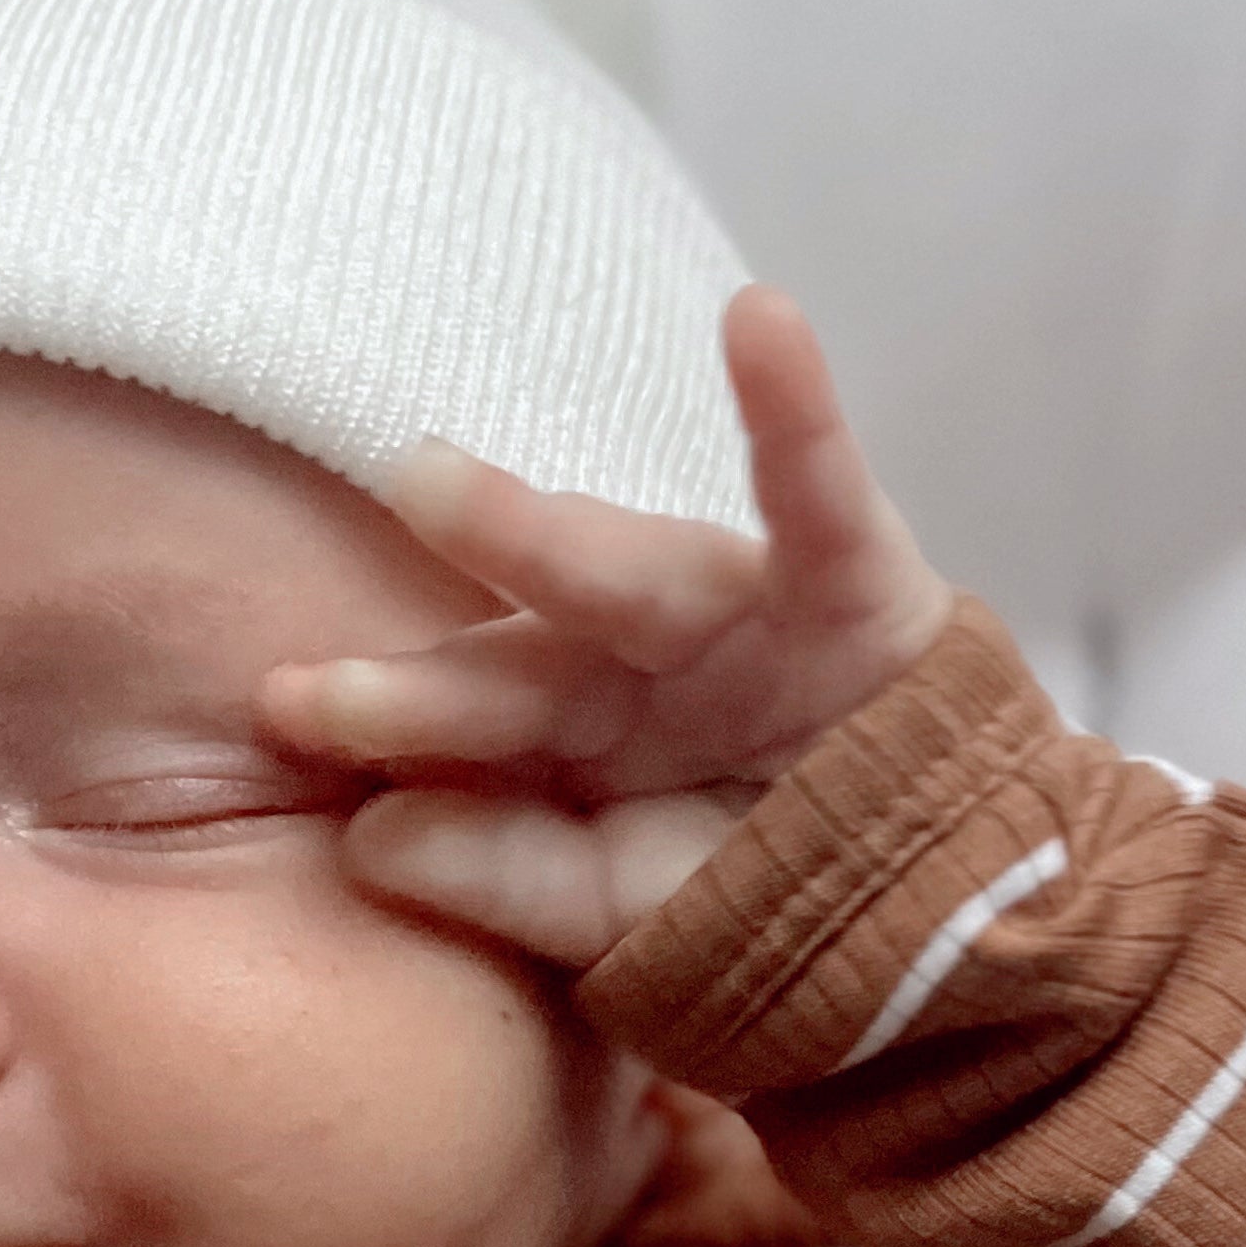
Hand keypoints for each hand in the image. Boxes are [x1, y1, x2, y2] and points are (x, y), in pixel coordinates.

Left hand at [258, 285, 953, 967]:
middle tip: (313, 674)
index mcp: (578, 733)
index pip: (471, 723)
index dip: (386, 717)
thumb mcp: (627, 909)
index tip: (285, 708)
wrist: (960, 925)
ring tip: (427, 481)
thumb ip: (506, 876)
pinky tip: (762, 321)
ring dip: (533, 536)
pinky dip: (798, 411)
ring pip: (630, 577)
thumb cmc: (771, 898)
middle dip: (430, 671)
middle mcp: (642, 663)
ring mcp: (745, 619)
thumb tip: (363, 841)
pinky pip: (825, 496)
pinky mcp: (857, 590)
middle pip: (522, 656)